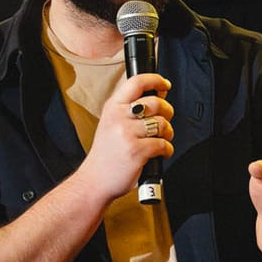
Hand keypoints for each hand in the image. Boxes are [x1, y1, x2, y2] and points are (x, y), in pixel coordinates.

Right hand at [81, 76, 173, 203]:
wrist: (94, 181)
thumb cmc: (106, 154)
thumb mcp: (111, 124)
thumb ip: (130, 110)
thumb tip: (158, 95)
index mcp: (112, 108)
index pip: (136, 82)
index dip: (155, 80)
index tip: (164, 84)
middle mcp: (118, 117)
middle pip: (155, 102)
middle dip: (167, 112)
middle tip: (164, 120)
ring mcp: (127, 134)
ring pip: (162, 123)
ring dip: (167, 133)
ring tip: (160, 140)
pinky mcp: (137, 150)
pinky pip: (164, 144)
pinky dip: (166, 150)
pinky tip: (159, 153)